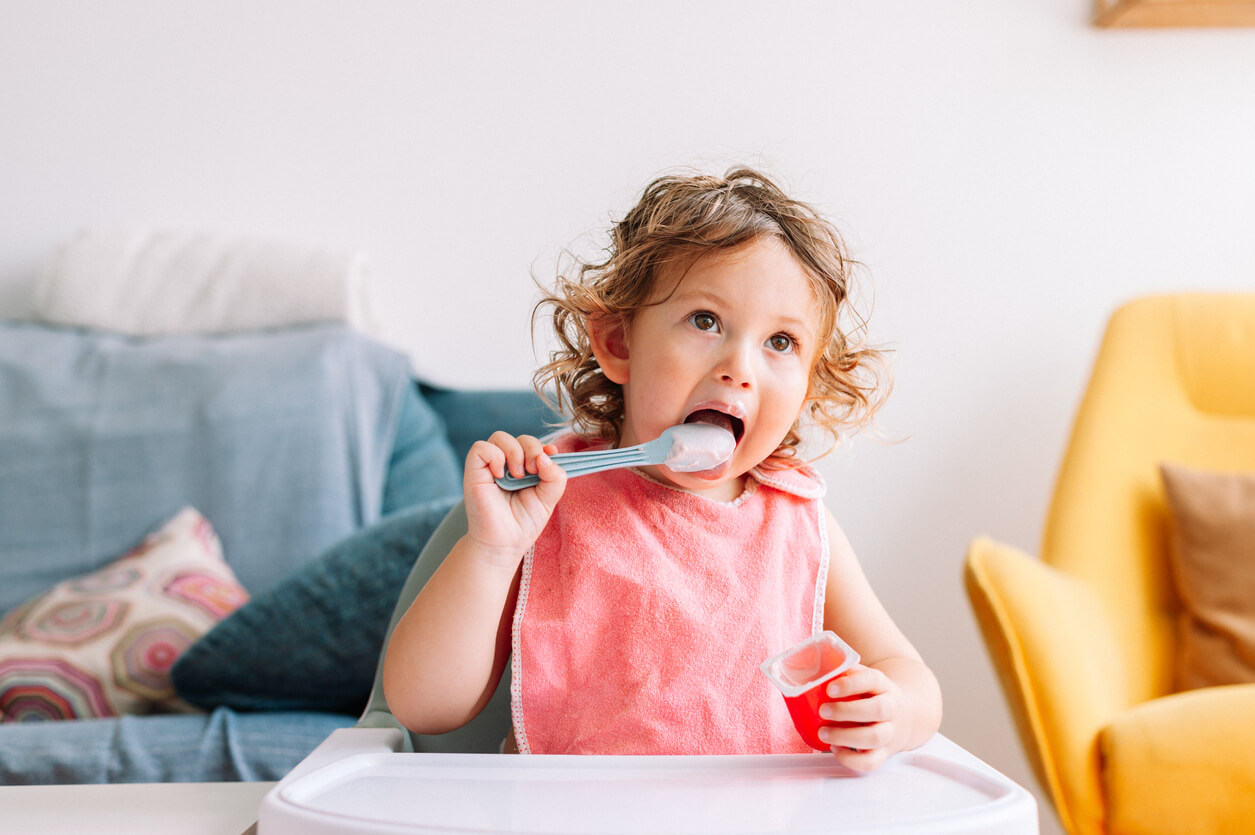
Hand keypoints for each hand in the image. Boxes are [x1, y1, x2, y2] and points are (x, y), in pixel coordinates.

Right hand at [462, 432, 566, 566]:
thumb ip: (555, 476)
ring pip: (500, 436)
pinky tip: (501, 475)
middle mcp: (507, 464)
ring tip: (519, 476)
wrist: (504, 544)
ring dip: (515, 452)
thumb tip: (546, 455)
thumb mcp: (549, 498)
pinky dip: (495, 456)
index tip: (551, 455)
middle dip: (532, 449)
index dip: (544, 446)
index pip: (534, 444)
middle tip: (534, 471)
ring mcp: (490, 466)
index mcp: (525, 468)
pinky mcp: (474, 471)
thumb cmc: (523, 522)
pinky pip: (481, 447)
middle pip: (521, 438)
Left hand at [817, 664, 907, 771]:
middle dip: (846, 711)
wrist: (906, 717)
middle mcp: (891, 709)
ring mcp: (890, 733)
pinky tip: (835, 748)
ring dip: (845, 736)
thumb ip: (847, 675)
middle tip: (823, 711)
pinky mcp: (884, 753)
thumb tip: (821, 674)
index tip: (829, 688)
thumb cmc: (876, 696)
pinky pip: (870, 762)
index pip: (872, 680)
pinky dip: (850, 759)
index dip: (850, 684)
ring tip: (823, 732)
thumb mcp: (867, 679)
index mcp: (884, 686)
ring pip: (874, 737)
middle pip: (877, 710)